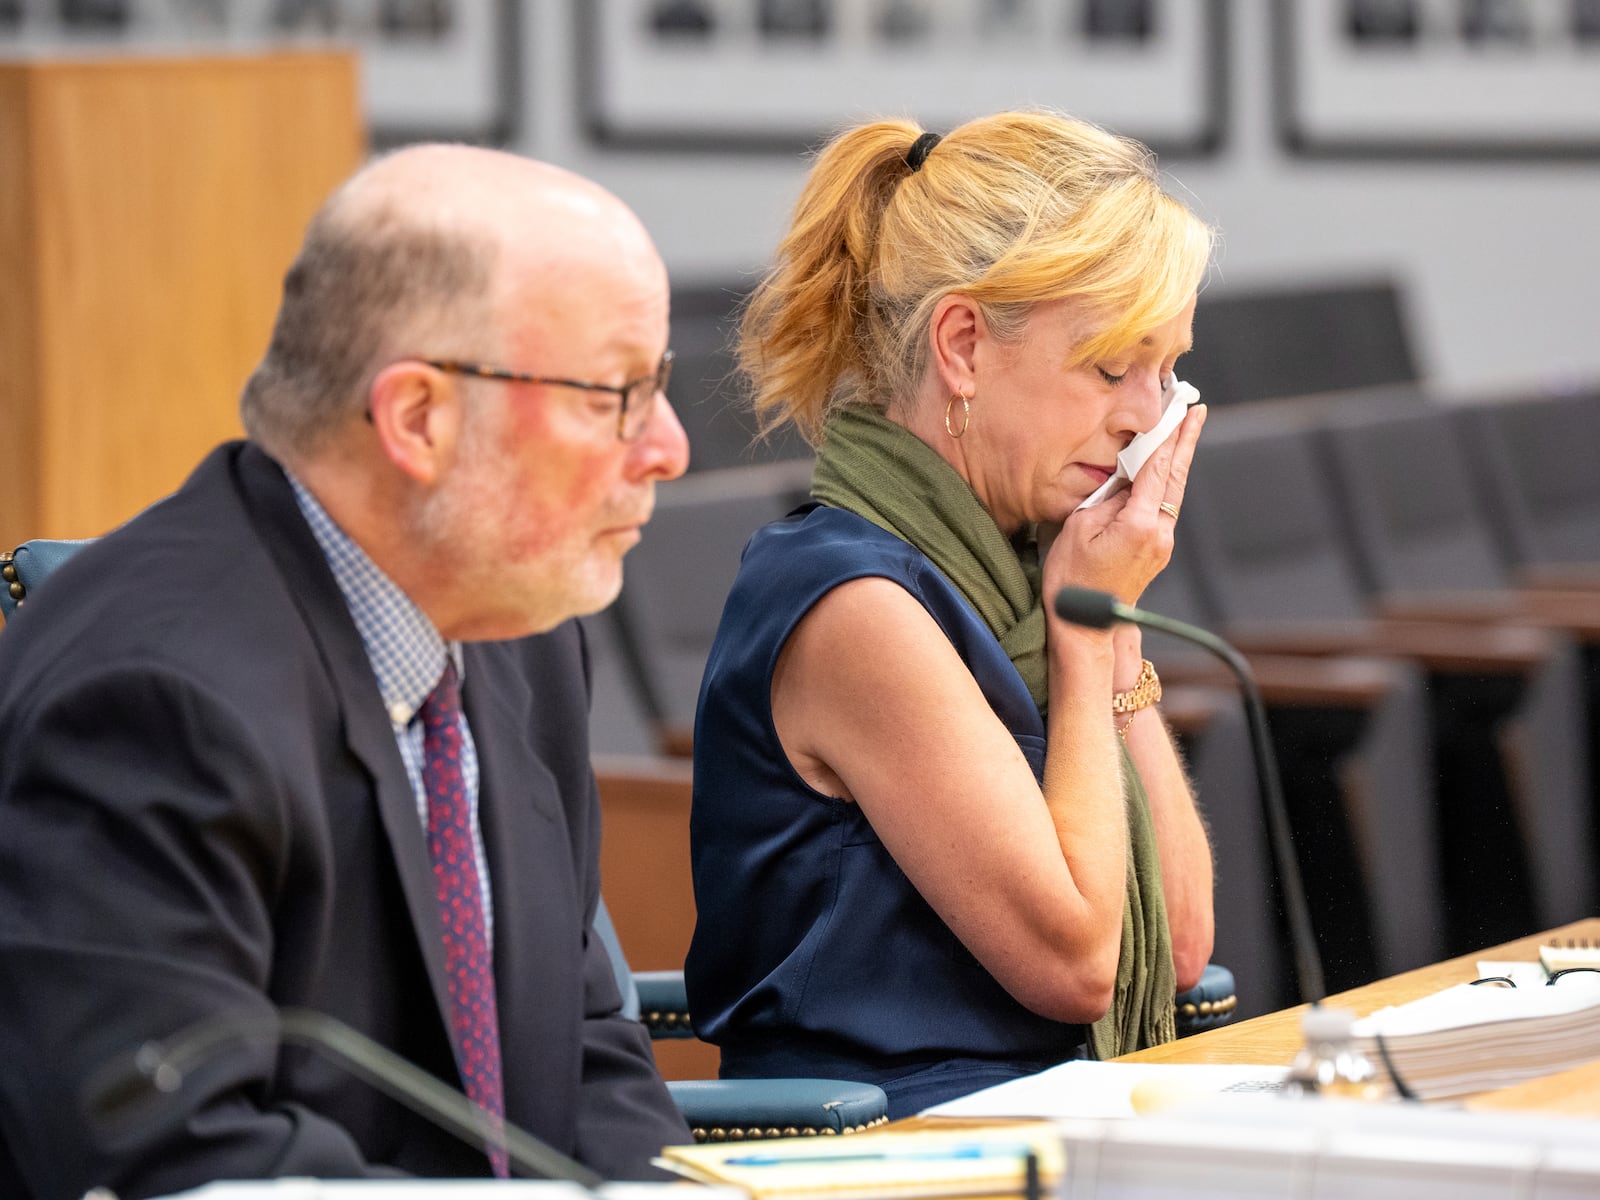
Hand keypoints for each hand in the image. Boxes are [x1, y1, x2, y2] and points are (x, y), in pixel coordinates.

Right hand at [1045, 403, 1206, 606]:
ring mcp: (1161, 545)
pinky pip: (1163, 509)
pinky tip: (1162, 472)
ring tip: (1183, 433)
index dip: (1168, 436)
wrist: (1084, 626)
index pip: (1157, 469)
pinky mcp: (1156, 552)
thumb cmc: (1071, 579)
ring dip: (1177, 462)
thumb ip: (1107, 498)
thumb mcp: (1078, 528)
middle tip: (1197, 410)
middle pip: (1175, 478)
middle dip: (1185, 441)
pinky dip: (1165, 484)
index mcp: (1139, 524)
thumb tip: (1125, 481)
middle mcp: (1159, 533)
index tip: (1180, 410)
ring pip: (1173, 494)